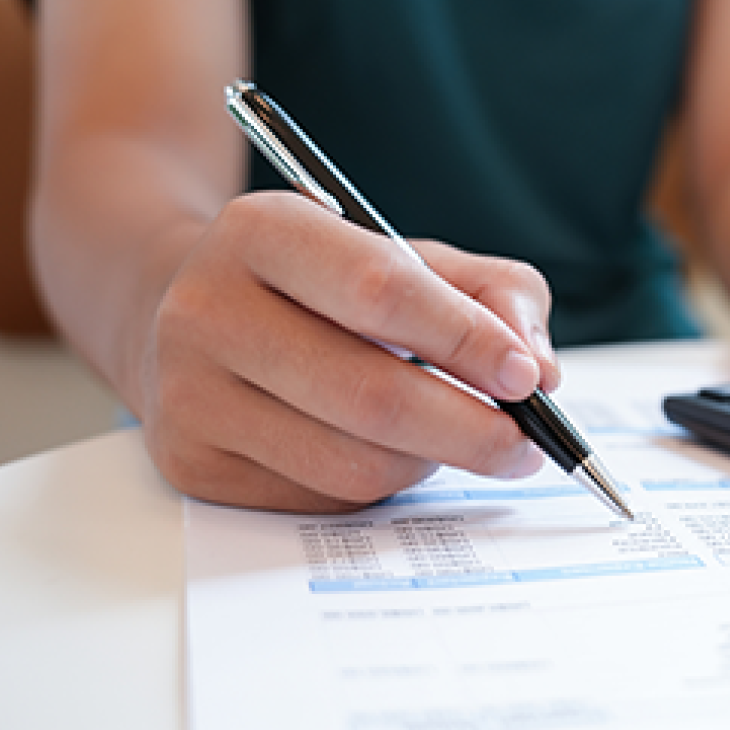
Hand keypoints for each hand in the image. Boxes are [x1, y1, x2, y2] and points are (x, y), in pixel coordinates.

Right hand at [131, 191, 561, 511]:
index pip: (379, 291)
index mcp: (262, 230)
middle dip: (471, 429)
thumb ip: (493, 293)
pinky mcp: (192, 464)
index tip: (528, 378)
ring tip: (457, 439)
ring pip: (352, 462)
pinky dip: (381, 485)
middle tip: (526, 445)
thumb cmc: (324, 286)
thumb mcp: (407, 255)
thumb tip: (540, 370)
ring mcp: (188, 394)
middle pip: (370, 395)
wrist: (189, 313)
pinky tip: (389, 452)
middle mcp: (208, 309)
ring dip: (430, 462)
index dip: (466, 341)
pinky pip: (322, 499)